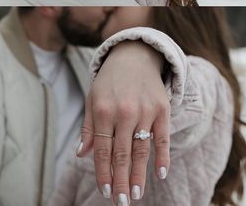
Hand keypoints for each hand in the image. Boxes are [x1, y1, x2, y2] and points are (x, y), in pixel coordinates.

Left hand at [78, 41, 169, 203]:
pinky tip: (161, 173)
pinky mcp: (162, 109)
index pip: (103, 150)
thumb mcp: (93, 99)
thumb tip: (82, 155)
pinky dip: (163, 156)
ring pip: (141, 150)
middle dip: (121, 181)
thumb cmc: (110, 81)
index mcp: (103, 110)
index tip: (106, 192)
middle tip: (122, 202)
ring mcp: (144, 110)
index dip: (104, 173)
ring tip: (137, 194)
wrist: (134, 55)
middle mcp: (124, 111)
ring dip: (139, 175)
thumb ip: (89, 128)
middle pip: (122, 154)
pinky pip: (163, 137)